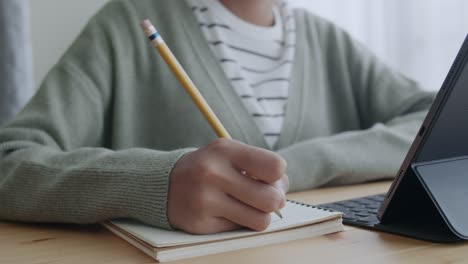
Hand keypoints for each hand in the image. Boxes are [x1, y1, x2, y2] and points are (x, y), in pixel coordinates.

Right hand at [168, 139, 288, 234]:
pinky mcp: (200, 224)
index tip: (270, 178)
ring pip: (260, 221)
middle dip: (275, 201)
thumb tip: (282, 196)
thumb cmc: (208, 168)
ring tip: (249, 207)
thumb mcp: (229, 154)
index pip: (274, 167)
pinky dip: (239, 223)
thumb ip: (259, 168)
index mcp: (225, 150)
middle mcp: (213, 173)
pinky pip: (239, 230)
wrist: (164, 184)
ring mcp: (205, 201)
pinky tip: (226, 212)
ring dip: (260, 216)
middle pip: (271, 199)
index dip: (279, 176)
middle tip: (266, 198)